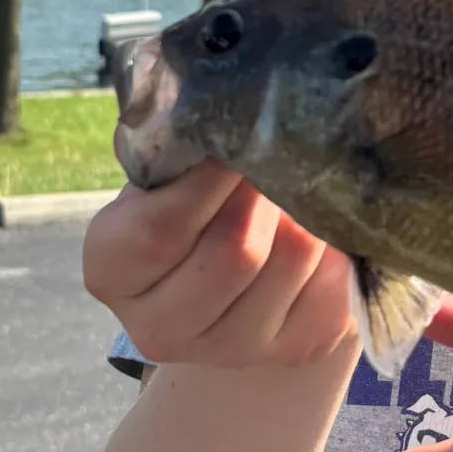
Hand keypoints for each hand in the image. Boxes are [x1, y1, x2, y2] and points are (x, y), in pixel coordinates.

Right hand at [82, 136, 353, 369]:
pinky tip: (327, 220)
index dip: (208, 178)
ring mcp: (230, 350)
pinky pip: (336, 284)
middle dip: (267, 189)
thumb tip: (227, 101)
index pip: (159, 229)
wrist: (231, 277)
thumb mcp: (164, 174)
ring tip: (303, 179)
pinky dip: (340, 242)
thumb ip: (179, 148)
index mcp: (112, 271)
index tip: (236, 136)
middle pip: (236, 253)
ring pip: (293, 262)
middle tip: (281, 150)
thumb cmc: (191, 203)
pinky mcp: (295, 350)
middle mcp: (160, 328)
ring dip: (308, 208)